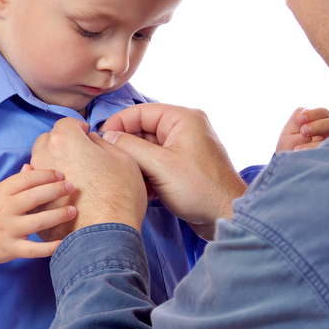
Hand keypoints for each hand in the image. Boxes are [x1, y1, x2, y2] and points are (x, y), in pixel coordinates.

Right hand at [0, 166, 76, 266]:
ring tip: (72, 210)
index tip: (60, 174)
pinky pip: (32, 249)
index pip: (25, 180)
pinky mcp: (9, 249)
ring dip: (58, 215)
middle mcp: (4, 210)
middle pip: (34, 197)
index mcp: (0, 193)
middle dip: (56, 190)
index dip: (45, 175)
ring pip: (37, 222)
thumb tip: (31, 166)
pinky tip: (62, 242)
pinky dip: (48, 248)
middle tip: (72, 187)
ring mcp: (7, 230)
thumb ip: (13, 182)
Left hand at [30, 118, 147, 241]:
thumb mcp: (124, 160)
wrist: (105, 236)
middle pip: (46, 140)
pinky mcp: (35, 205)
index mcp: (66, 140)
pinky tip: (61, 197)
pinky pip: (37, 190)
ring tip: (71, 178)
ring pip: (39, 165)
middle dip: (60, 143)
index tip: (85, 134)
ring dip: (52, 165)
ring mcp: (37, 182)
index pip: (66, 123)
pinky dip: (46, 190)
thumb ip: (105, 144)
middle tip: (78, 155)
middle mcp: (45, 157)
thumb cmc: (120, 196)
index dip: (78, 127)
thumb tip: (93, 140)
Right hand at [99, 104, 246, 239]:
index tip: (101, 139)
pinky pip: (158, 162)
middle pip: (143, 130)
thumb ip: (130, 147)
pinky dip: (147, 173)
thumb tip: (107, 136)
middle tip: (112, 162)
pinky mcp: (184, 166)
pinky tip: (142, 189)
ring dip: (136, 163)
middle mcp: (185, 128)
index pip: (140, 112)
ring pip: (149, 148)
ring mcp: (185, 148)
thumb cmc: (200, 189)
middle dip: (127, 147)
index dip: (118, 124)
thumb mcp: (159, 165)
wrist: (227, 216)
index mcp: (182, 118)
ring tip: (127, 176)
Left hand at [275, 107, 328, 151]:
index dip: (313, 114)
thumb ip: (298, 117)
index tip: (300, 119)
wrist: (287, 167)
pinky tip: (302, 155)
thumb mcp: (290, 130)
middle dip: (318, 125)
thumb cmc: (289, 146)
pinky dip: (315, 154)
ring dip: (317, 143)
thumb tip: (306, 112)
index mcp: (320, 122)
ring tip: (298, 148)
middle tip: (304, 132)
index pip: (324, 113)